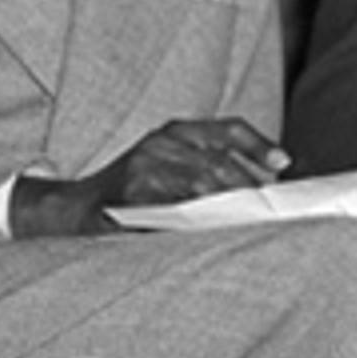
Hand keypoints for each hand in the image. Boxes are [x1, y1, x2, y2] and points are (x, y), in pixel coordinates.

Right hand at [12, 119, 286, 237]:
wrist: (72, 211)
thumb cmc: (133, 194)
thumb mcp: (171, 169)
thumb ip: (211, 170)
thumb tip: (269, 186)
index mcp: (175, 131)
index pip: (228, 129)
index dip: (258, 144)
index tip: (284, 163)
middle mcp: (161, 141)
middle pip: (220, 160)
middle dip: (250, 186)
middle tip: (272, 209)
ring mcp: (144, 165)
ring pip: (202, 181)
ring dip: (231, 203)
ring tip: (252, 221)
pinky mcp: (130, 193)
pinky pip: (175, 205)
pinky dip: (200, 217)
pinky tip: (215, 228)